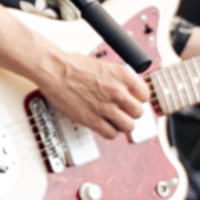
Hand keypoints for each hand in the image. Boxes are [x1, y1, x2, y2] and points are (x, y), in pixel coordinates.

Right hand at [32, 35, 151, 140]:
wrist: (54, 70)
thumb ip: (117, 79)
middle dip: (131, 113)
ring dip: (122, 125)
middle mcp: (118, 92)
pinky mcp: (92, 120)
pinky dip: (109, 132)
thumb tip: (125, 88)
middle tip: (123, 112)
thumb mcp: (104, 66)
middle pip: (138, 112)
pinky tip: (104, 126)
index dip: (138, 99)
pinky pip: (111, 134)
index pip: (145, 95)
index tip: (133, 101)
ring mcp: (106, 107)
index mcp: (122, 76)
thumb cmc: (73, 65)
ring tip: (114, 121)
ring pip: (129, 126)